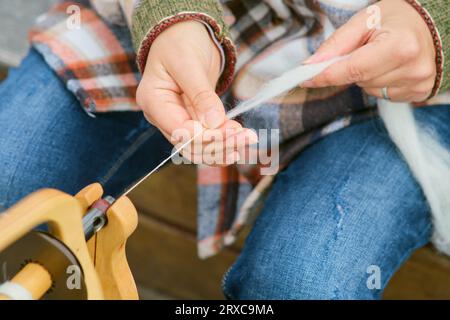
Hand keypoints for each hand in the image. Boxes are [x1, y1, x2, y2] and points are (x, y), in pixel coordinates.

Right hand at [136, 21, 256, 164]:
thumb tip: (214, 123)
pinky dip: (225, 140)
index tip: (231, 133)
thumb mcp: (188, 63)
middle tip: (246, 138)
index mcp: (154, 101)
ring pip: (201, 146)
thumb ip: (201, 94)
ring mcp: (178, 119)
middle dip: (219, 145)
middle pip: (190, 144)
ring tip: (249, 140)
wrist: (184, 33)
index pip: (179, 131)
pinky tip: (242, 139)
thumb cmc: (180, 41)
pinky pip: (209, 137)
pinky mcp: (194, 119)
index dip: (205, 137)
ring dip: (225, 146)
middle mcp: (163, 116)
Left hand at [301, 0, 435, 101]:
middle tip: (362, 50)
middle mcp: (412, 69)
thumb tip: (311, 65)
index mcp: (400, 46)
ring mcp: (418, 84)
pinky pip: (383, 95)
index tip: (305, 79)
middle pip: (359, 81)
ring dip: (366, 76)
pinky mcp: (419, 93)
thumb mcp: (364, 21)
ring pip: (369, 90)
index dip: (325, 75)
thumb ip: (336, 44)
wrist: (432, 24)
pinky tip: (390, 68)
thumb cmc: (395, 19)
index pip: (352, 69)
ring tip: (381, 57)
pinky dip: (379, 83)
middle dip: (351, 68)